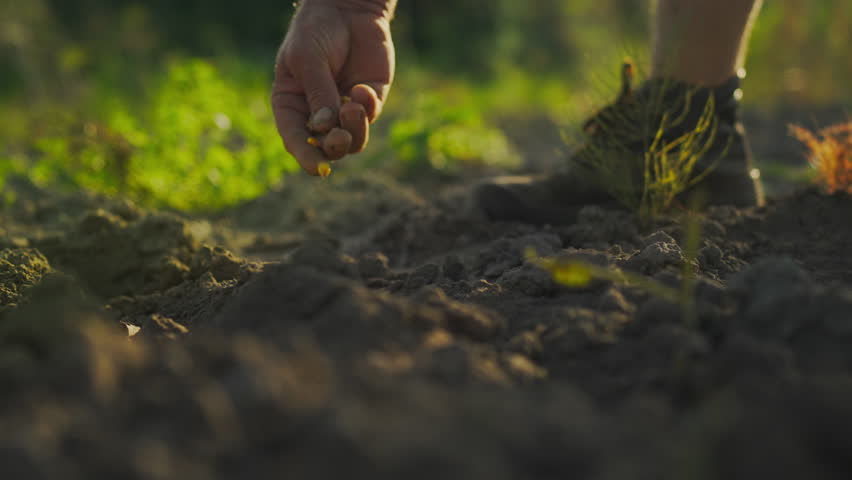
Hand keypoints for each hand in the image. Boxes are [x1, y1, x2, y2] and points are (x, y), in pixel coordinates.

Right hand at [271, 0, 395, 174]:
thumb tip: (326, 128)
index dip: (306, 156)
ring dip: (354, 131)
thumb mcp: (309, 59)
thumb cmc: (317, 30)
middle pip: (327, 148)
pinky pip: (371, 116)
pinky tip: (363, 88)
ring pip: (352, 140)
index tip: (318, 169)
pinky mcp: (370, 99)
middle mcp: (318, 113)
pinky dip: (368, 108)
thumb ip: (318, 93)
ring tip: (352, 107)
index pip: (296, 139)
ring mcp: (345, 108)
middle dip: (334, 146)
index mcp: (292, 105)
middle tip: (339, 135)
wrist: (348, 8)